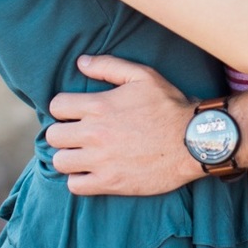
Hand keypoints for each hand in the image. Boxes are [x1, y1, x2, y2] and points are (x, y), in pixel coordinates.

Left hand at [47, 55, 201, 195]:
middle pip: (53, 135)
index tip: (75, 114)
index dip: (64, 109)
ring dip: (69, 157)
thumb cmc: (170, 107)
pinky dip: (79, 180)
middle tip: (78, 136)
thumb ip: (109, 66)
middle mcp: (95, 133)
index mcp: (99, 105)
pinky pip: (75, 185)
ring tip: (82, 155)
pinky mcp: (111, 183)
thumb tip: (81, 62)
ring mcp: (101, 160)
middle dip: (63, 133)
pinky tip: (91, 172)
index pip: (56, 106)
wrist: (194, 142)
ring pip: (60, 161)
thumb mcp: (143, 76)